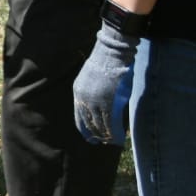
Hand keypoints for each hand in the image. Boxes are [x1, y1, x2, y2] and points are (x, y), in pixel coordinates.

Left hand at [72, 23, 137, 146]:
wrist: (112, 53)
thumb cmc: (104, 63)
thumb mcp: (89, 78)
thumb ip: (90, 94)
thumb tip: (97, 108)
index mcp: (78, 93)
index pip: (79, 117)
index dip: (84, 129)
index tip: (89, 137)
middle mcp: (84, 99)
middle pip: (89, 123)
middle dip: (95, 134)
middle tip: (100, 142)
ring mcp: (97, 101)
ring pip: (100, 124)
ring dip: (106, 135)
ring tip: (111, 142)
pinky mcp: (110, 101)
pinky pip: (111, 121)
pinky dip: (114, 131)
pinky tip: (117, 137)